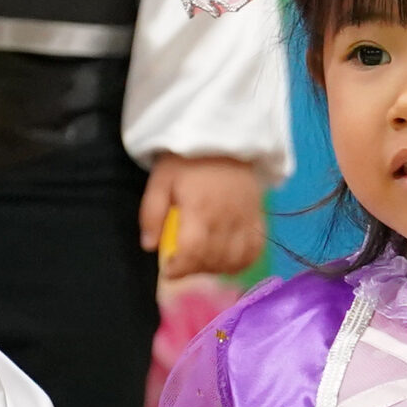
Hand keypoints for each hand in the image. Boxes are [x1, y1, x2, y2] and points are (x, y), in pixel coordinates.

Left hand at [140, 156, 263, 278]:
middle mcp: (227, 217)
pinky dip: (241, 262)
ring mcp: (246, 218)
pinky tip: (226, 259)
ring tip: (202, 260)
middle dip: (194, 269)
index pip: (194, 251)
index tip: (168, 269)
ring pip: (235, 260)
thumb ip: (152, 213)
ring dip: (216, 267)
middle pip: (214, 260)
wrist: (222, 137)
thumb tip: (149, 245)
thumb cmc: (186, 160)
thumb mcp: (160, 180)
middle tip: (181, 262)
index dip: (180, 268)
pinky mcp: (258, 217)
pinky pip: (255, 250)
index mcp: (200, 208)